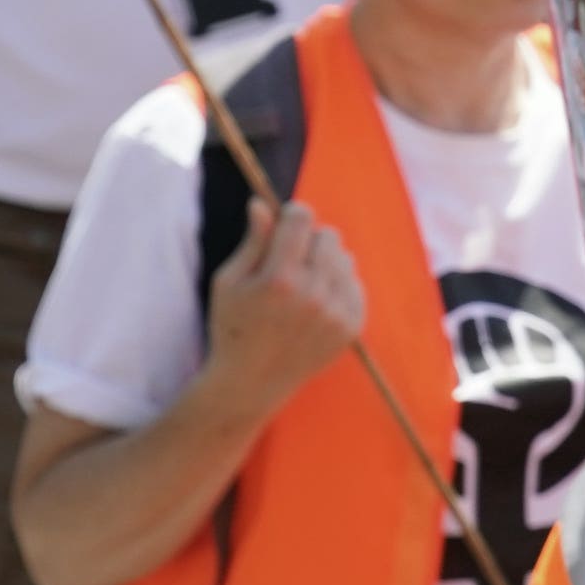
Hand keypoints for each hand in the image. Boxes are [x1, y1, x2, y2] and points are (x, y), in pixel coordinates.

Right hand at [204, 199, 364, 411]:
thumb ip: (253, 241)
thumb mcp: (229, 281)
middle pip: (328, 235)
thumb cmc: (232, 325)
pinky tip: (315, 300)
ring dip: (325, 262)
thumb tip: (261, 203)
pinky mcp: (353, 326)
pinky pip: (355, 284)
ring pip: (345, 258)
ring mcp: (337, 312)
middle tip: (289, 258)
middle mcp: (313, 294)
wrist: (252, 381)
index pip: (302, 219)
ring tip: (300, 283)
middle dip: (308, 239)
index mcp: (278, 278)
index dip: (292, 214)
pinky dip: (338, 285)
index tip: (285, 220)